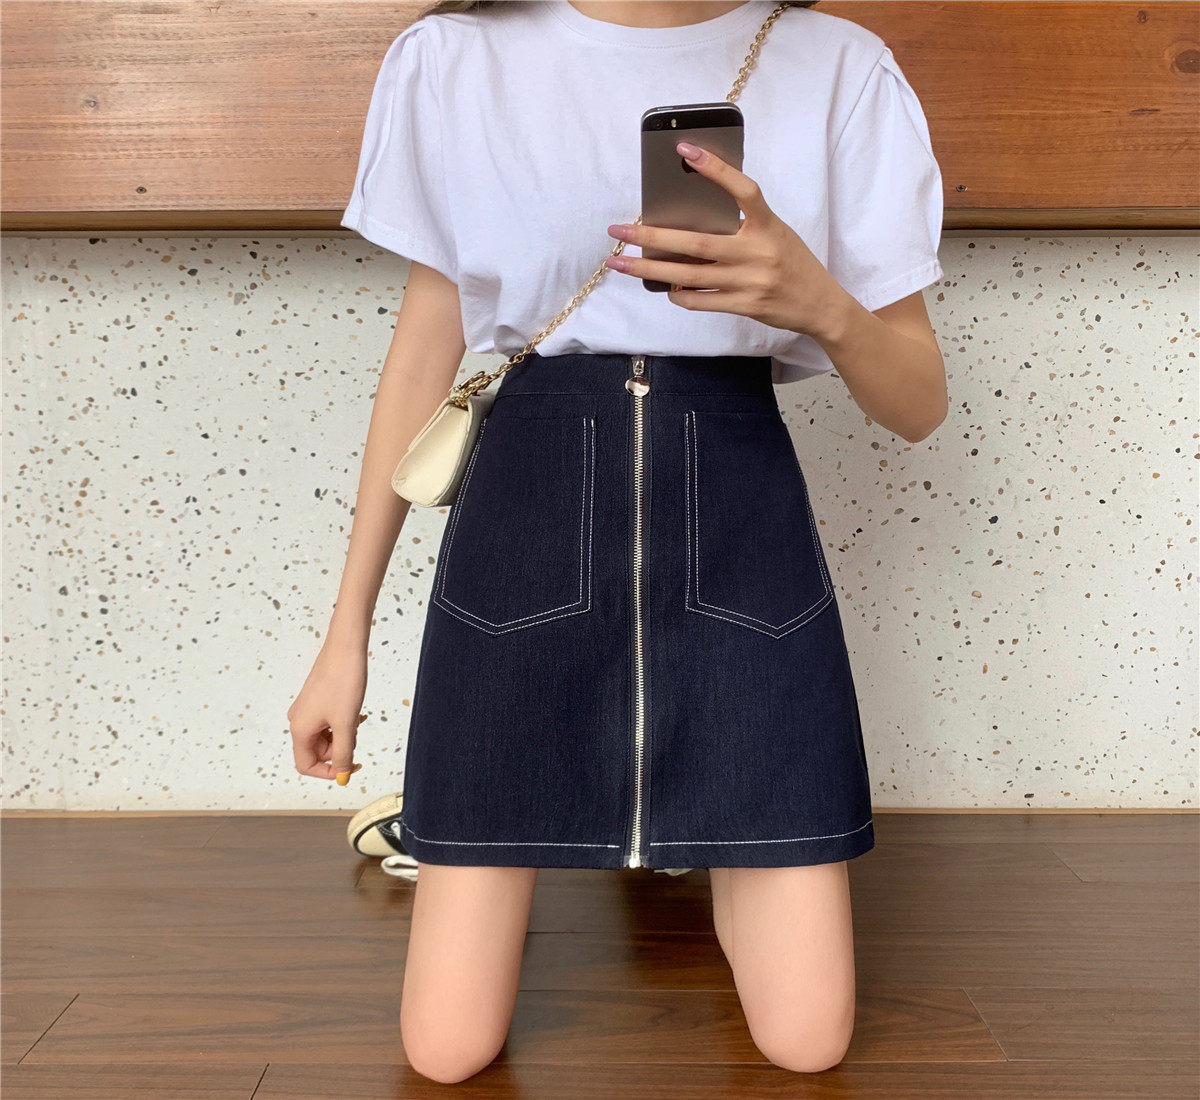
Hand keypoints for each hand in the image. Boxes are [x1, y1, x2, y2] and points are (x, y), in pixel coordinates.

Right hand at [287, 637, 368, 784]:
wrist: (345, 648)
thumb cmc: (343, 682)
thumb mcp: (346, 723)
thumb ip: (344, 752)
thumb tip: (343, 776)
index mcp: (300, 729)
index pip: (306, 765)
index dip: (329, 772)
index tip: (351, 767)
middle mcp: (298, 721)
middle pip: (317, 752)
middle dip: (339, 750)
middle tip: (357, 736)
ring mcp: (306, 710)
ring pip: (325, 737)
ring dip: (343, 735)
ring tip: (356, 719)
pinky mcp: (316, 700)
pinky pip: (328, 722)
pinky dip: (342, 723)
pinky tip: (356, 713)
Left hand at [604, 140, 848, 340]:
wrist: (820, 305)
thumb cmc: (792, 263)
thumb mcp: (776, 233)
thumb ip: (743, 225)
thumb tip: (692, 218)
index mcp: (768, 225)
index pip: (743, 189)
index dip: (716, 168)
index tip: (684, 151)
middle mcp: (758, 252)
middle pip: (695, 243)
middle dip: (651, 237)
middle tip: (619, 231)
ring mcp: (750, 282)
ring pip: (689, 276)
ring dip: (650, 270)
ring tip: (621, 263)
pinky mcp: (744, 306)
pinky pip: (700, 301)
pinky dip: (677, 294)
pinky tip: (663, 286)